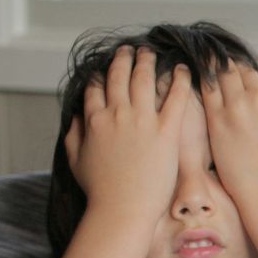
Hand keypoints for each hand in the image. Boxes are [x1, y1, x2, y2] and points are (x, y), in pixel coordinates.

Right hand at [64, 46, 190, 220]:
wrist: (123, 208)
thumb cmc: (100, 190)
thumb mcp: (76, 160)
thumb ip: (73, 134)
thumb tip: (73, 116)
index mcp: (94, 120)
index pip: (95, 88)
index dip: (101, 75)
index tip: (105, 68)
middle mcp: (117, 114)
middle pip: (120, 76)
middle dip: (124, 59)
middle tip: (131, 50)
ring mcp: (142, 121)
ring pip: (145, 80)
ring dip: (148, 62)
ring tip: (152, 53)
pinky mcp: (166, 131)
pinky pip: (176, 98)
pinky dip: (180, 80)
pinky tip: (184, 70)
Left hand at [203, 59, 257, 205]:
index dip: (251, 70)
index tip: (243, 76)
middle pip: (241, 67)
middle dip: (232, 68)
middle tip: (221, 72)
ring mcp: (238, 106)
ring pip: (222, 72)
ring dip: (215, 70)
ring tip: (209, 75)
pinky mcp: (218, 119)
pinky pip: (207, 88)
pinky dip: (203, 81)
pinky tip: (200, 84)